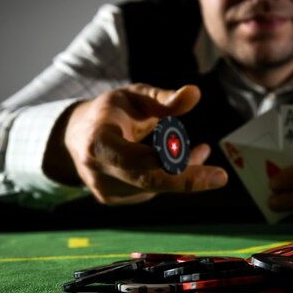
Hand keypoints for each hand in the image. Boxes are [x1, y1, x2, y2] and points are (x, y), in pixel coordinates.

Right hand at [44, 84, 227, 203]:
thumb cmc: (108, 112)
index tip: (213, 171)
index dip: (177, 170)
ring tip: (201, 150)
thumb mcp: (134, 96)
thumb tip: (195, 93)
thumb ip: (164, 98)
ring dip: (182, 171)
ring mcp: (105, 191)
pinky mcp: (113, 199)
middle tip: (220, 175)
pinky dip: (170, 176)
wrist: (72, 136)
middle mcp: (99, 172)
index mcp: (99, 143)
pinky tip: (180, 160)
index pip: (140, 164)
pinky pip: (151, 190)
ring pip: (155, 186)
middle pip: (151, 182)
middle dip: (188, 179)